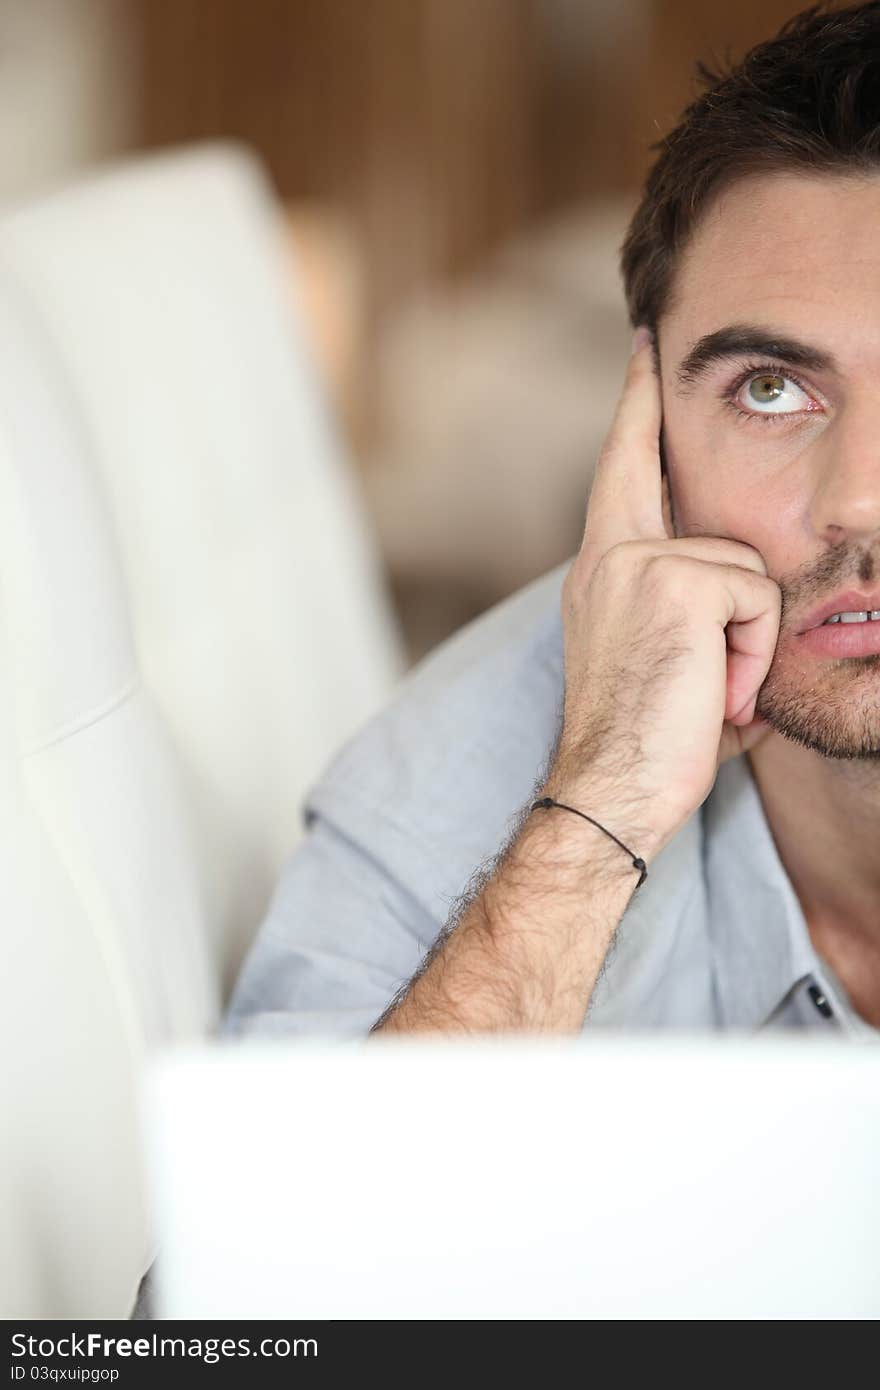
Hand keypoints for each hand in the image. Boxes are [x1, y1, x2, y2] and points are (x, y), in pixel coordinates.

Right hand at [548, 329, 779, 859]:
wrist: (611, 791)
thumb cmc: (648, 739)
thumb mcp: (667, 658)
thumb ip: (693, 608)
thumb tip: (746, 594)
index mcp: (601, 572)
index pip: (618, 473)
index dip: (632, 413)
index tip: (639, 356)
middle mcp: (607, 556)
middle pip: (651, 463)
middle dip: (642, 402)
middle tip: (643, 338)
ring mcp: (635, 563)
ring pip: (743, 562)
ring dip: (748, 635)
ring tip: (716, 688)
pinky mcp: (673, 583)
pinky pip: (755, 596)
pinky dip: (753, 655)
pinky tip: (720, 694)